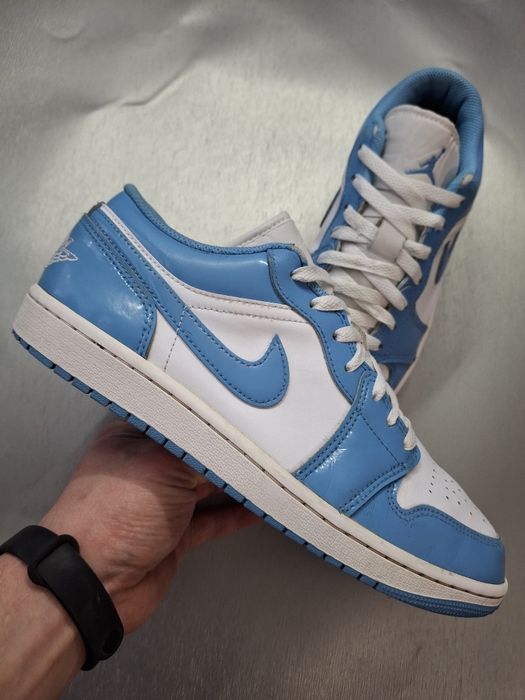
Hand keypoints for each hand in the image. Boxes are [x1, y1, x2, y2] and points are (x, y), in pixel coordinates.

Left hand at [41, 421, 255, 632]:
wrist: (95, 583)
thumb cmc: (113, 514)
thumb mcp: (163, 464)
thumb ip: (201, 450)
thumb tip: (231, 441)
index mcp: (136, 437)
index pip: (181, 418)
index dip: (212, 416)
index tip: (244, 414)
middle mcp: (147, 467)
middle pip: (198, 453)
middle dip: (229, 450)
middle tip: (265, 443)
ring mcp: (161, 503)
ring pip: (208, 487)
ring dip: (237, 483)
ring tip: (269, 471)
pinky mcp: (174, 534)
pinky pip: (212, 520)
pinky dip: (235, 515)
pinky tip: (257, 508)